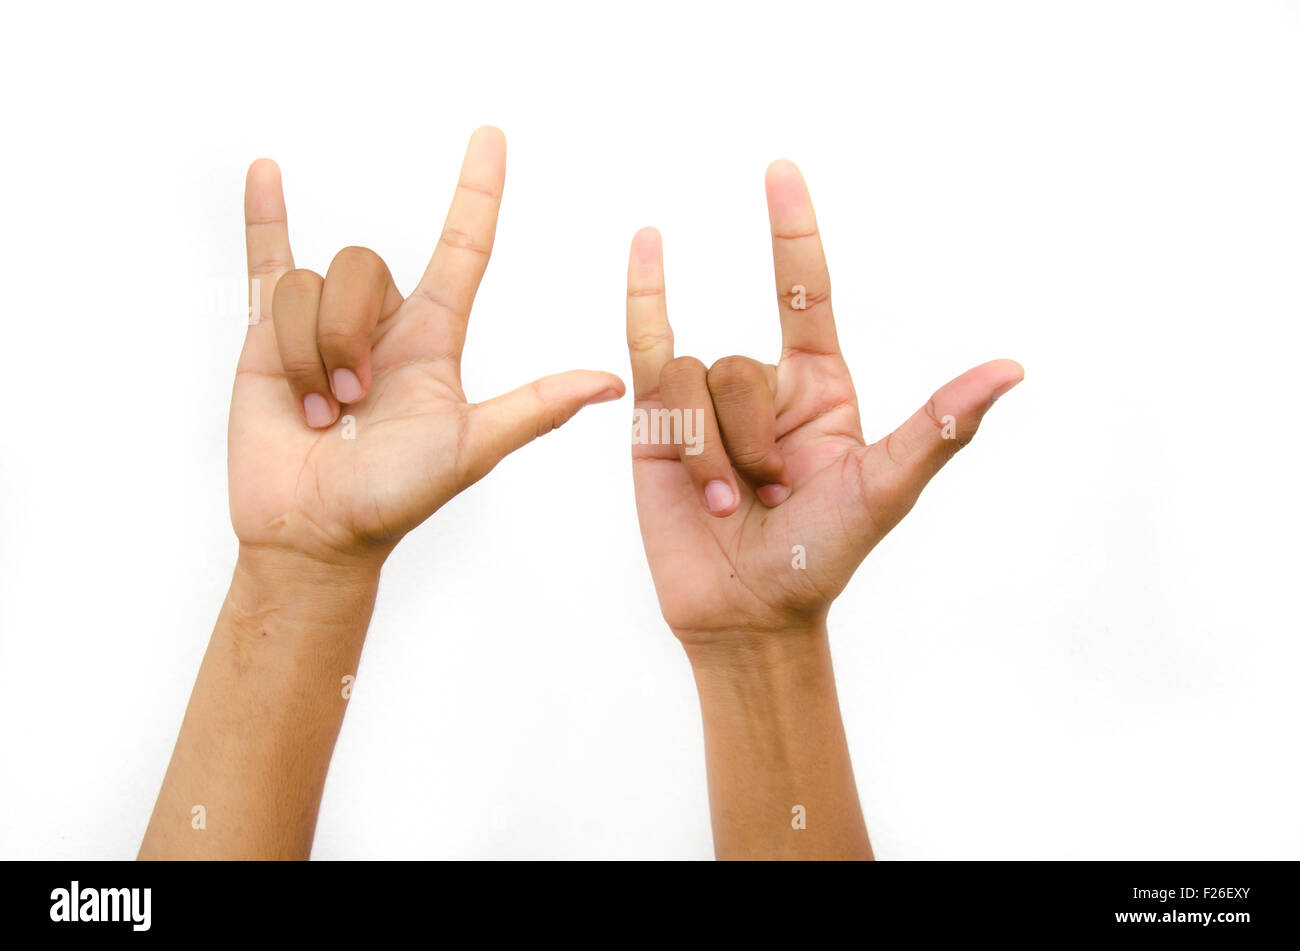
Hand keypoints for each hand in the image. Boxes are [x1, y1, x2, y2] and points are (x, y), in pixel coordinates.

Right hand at [232, 127, 623, 567]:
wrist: (316, 532)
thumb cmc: (394, 498)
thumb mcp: (471, 447)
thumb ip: (534, 408)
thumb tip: (611, 383)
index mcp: (434, 339)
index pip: (464, 248)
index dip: (477, 193)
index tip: (492, 137)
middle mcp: (384, 322)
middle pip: (367, 267)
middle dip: (349, 335)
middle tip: (349, 403)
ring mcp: (324, 324)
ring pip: (312, 284)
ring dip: (308, 351)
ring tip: (314, 409)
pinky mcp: (269, 334)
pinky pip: (269, 260)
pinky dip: (264, 217)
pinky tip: (267, 174)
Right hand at [625, 160, 1021, 644]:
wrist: (747, 613)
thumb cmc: (821, 556)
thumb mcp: (885, 487)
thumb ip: (940, 425)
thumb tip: (1011, 369)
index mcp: (820, 392)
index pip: (804, 292)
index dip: (791, 231)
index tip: (780, 172)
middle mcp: (764, 390)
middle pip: (744, 365)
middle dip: (751, 440)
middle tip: (764, 497)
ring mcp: (706, 405)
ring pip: (696, 377)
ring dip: (710, 454)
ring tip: (724, 503)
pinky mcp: (653, 424)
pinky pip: (649, 352)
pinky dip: (647, 301)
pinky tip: (648, 245)